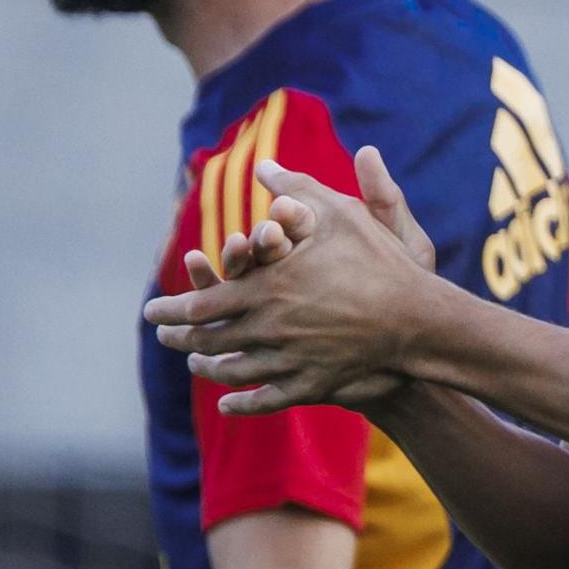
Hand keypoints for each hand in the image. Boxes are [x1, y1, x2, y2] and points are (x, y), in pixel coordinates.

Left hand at [146, 150, 441, 415]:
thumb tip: (262, 165)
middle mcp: (271, 328)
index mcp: (268, 287)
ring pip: (234, 371)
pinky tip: (228, 403)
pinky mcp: (312, 385)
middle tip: (162, 335)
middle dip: (179, 338)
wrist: (418, 319)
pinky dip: (243, 403)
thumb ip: (297, 188)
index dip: (172, 309)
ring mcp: (290, 361)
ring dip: (209, 368)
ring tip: (195, 363)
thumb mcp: (340, 214)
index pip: (203, 303)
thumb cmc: (380, 261)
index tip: (150, 310)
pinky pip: (267, 399)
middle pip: (210, 340)